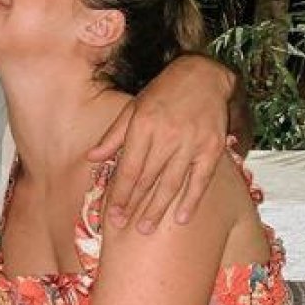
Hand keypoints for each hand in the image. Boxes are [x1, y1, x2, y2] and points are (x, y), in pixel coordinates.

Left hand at [88, 56, 232, 232]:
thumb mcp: (132, 108)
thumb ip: (113, 136)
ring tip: (146, 228)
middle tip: (124, 226)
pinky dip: (191, 201)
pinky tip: (182, 218)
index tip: (112, 214)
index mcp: (143, 126)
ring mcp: (191, 143)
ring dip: (157, 209)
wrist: (203, 76)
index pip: (129, 168)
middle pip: (147, 179)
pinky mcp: (212, 148)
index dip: (120, 194)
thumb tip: (91, 159)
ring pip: (171, 184)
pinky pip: (200, 180)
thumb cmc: (162, 93)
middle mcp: (167, 136)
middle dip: (134, 205)